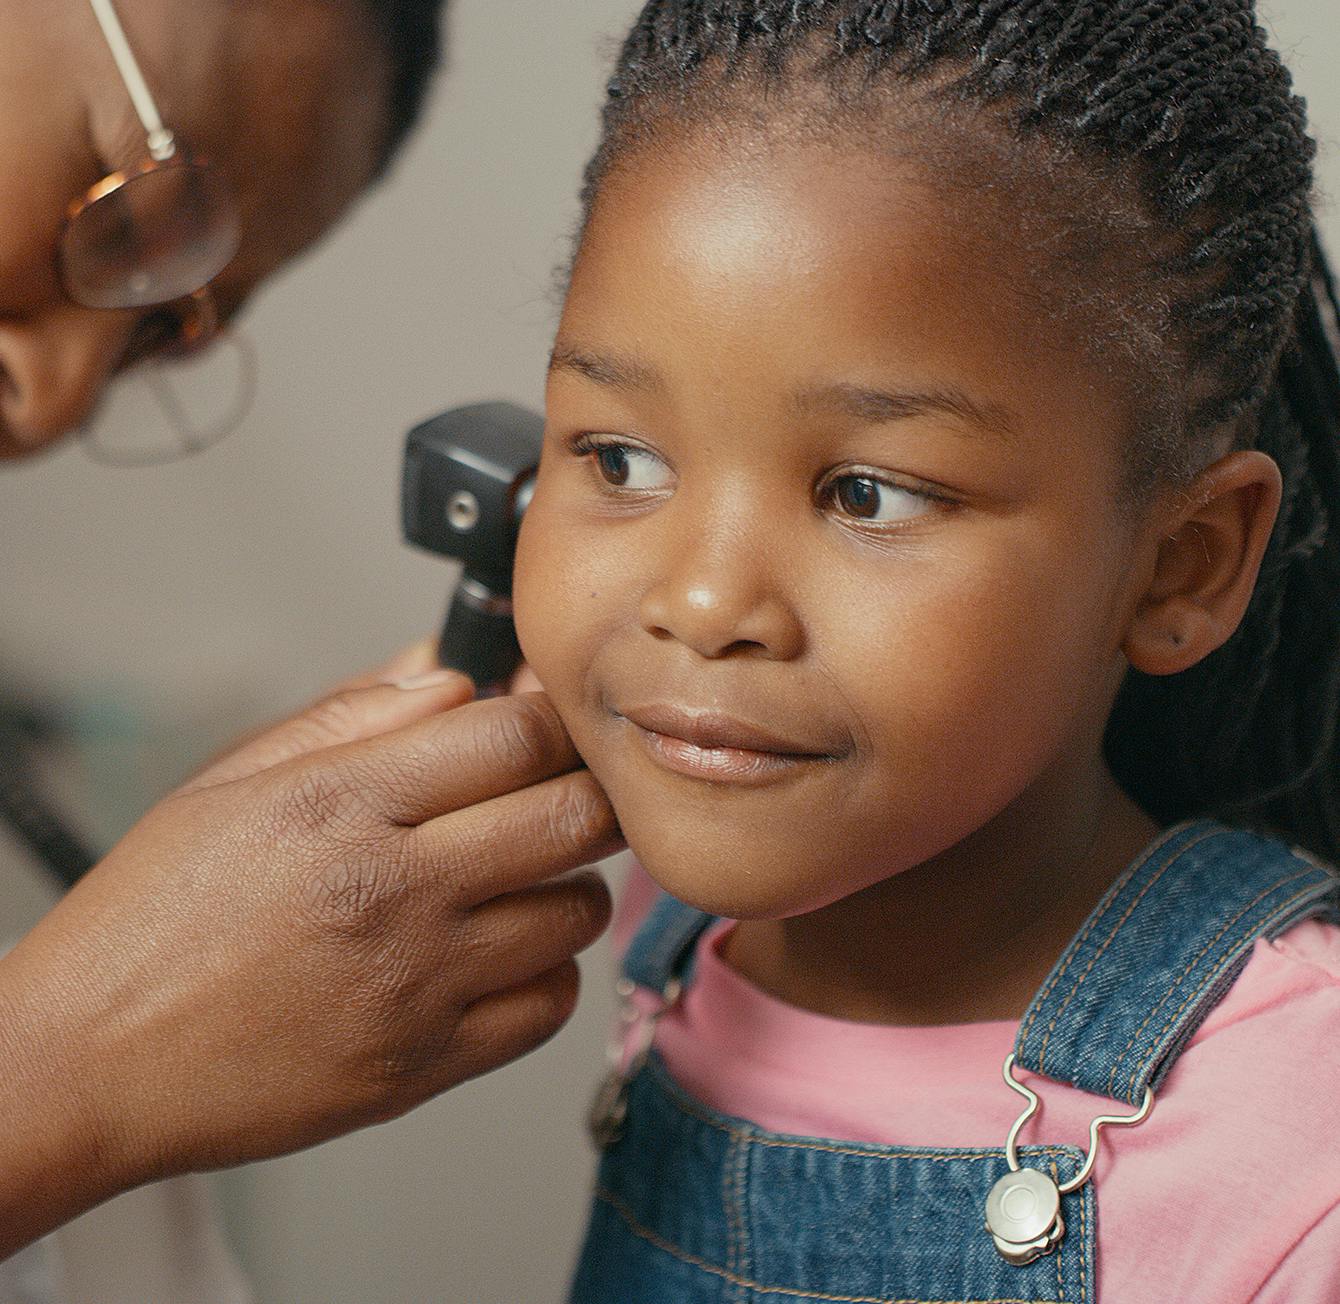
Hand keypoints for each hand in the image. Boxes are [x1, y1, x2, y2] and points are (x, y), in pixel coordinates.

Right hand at [0, 670, 618, 1252]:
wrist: (90, 1061)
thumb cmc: (152, 918)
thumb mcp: (234, 780)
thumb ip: (355, 715)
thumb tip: (450, 673)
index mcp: (342, 803)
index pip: (515, 735)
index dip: (552, 719)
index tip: (549, 724)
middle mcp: (394, 890)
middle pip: (575, 817)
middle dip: (589, 791)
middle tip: (565, 790)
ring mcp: (417, 985)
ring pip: (578, 913)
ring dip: (569, 883)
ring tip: (520, 876)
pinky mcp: (425, 1065)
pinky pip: (550, 1007)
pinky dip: (546, 972)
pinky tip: (499, 953)